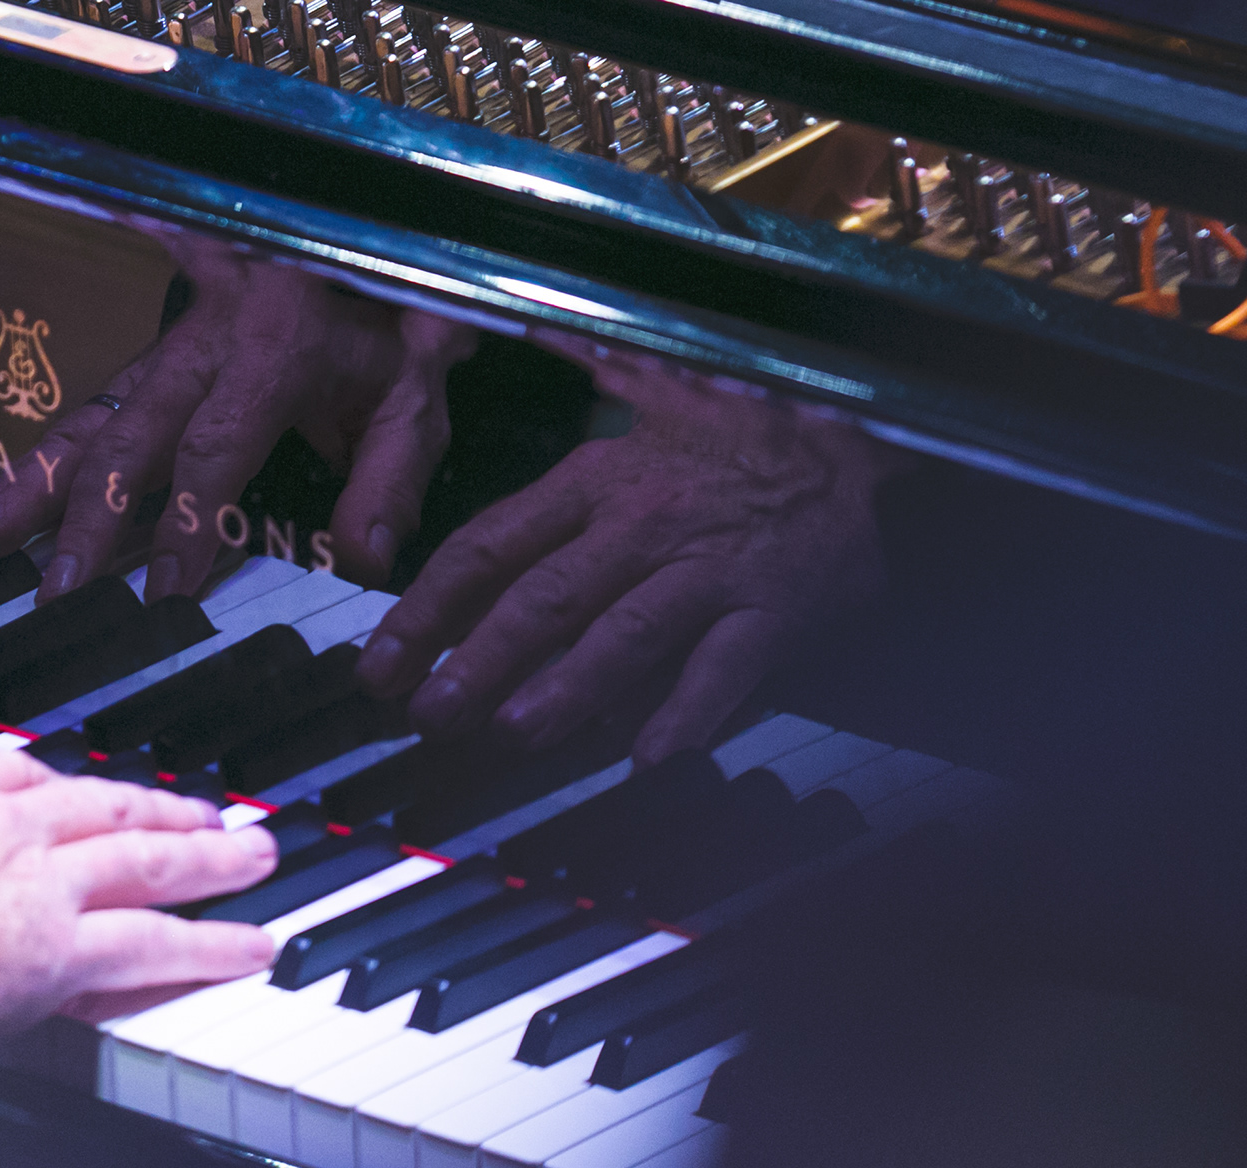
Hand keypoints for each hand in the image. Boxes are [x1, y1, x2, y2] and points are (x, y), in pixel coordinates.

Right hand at [0, 241, 474, 598]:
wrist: (371, 229)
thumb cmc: (394, 322)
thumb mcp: (416, 392)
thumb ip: (390, 476)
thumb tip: (361, 558)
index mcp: (274, 344)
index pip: (215, 448)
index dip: (186, 524)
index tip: (164, 593)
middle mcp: (206, 339)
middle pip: (128, 435)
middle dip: (81, 516)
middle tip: (52, 587)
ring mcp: (170, 341)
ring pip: (91, 415)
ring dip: (32, 484)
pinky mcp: (156, 351)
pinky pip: (93, 406)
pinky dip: (44, 459)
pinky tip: (0, 502)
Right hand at [0, 747, 278, 1047]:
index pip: (7, 777)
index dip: (51, 788)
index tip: (76, 791)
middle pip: (99, 805)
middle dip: (156, 807)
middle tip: (206, 810)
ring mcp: (39, 886)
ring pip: (145, 862)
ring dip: (209, 860)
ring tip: (254, 857)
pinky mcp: (63, 950)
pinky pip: (154, 945)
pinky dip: (209, 945)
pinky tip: (249, 945)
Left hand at [358, 333, 907, 764]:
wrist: (869, 446)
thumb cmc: (743, 432)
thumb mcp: (649, 384)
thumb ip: (576, 366)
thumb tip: (519, 325)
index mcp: (596, 482)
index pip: (489, 548)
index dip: (427, 610)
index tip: (380, 662)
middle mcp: (643, 526)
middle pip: (544, 599)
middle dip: (478, 662)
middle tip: (427, 716)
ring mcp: (708, 572)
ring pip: (625, 636)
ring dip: (565, 691)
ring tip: (513, 737)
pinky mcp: (772, 612)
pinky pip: (724, 671)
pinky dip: (686, 715)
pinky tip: (645, 760)